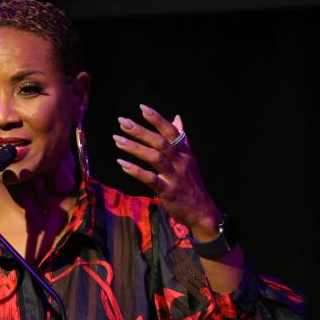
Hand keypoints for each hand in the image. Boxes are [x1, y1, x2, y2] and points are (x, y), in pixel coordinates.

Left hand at [113, 104, 221, 239]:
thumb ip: (182, 138)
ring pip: (155, 158)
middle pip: (160, 142)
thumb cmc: (191, 184)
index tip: (142, 107)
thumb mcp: (189, 159)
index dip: (157, 119)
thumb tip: (177, 118)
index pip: (171, 131)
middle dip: (140, 130)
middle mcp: (180, 161)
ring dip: (135, 148)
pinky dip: (136, 171)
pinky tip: (122, 164)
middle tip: (122, 121)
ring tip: (117, 140)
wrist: (202, 211)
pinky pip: (150, 179)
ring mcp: (174, 176)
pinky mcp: (168, 191)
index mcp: (184, 152)